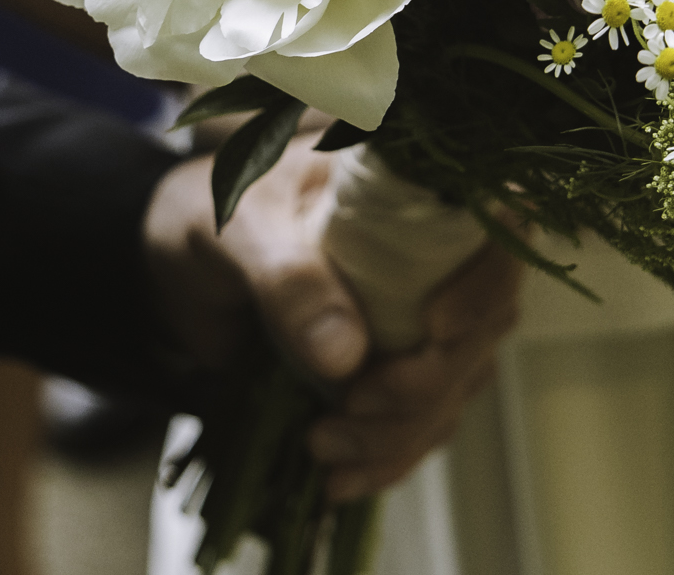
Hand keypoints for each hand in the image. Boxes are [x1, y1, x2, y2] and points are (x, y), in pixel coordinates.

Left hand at [146, 133, 523, 501]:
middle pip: (482, 327)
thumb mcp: (237, 228)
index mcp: (408, 194)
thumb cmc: (213, 215)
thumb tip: (346, 358)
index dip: (483, 282)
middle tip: (353, 404)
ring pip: (453, 387)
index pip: (494, 228)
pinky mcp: (392, 371)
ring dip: (399, 432)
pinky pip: (418, 424)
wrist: (179, 266)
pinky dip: (386, 458)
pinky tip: (339, 479)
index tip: (435, 329)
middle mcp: (432, 256)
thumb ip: (287, 279)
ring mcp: (418, 318)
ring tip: (322, 445)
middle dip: (425, 385)